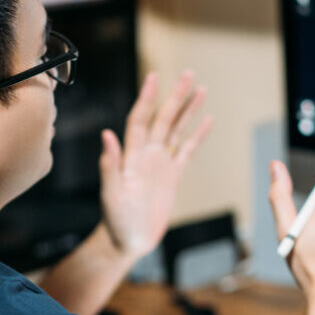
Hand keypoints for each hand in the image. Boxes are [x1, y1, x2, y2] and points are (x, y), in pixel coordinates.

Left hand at [99, 70, 213, 259]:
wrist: (127, 240)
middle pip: (163, 118)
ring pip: (177, 130)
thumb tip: (107, 135)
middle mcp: (146, 154)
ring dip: (188, 110)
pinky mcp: (172, 175)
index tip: (155, 77)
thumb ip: (110, 165)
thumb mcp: (111, 195)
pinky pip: (187, 150)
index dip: (148, 98)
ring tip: (201, 89)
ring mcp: (160, 163)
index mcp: (131, 156)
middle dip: (176, 96)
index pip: (140, 119)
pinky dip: (197, 135)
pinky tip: (207, 120)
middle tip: (189, 73)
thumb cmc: (115, 221)